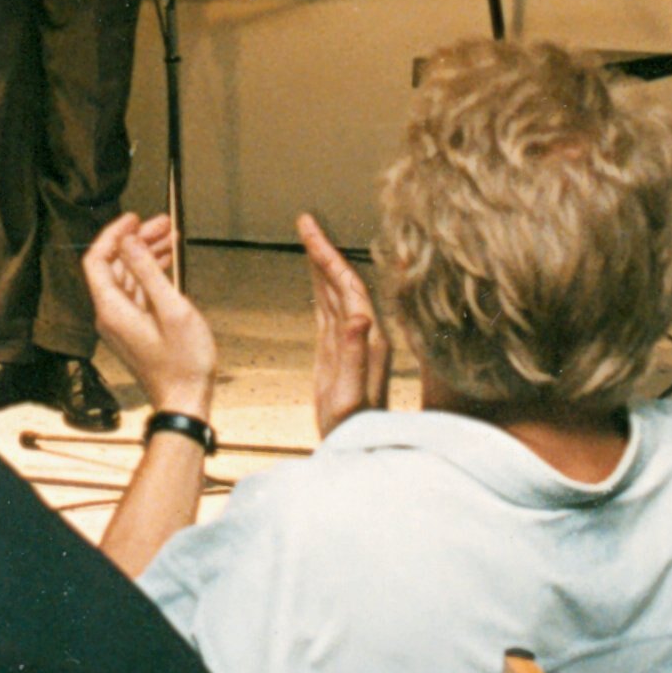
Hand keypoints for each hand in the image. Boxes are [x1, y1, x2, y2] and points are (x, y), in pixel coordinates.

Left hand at [82, 212, 216, 415]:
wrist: (184, 402)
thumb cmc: (183, 363)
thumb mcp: (171, 310)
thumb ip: (148, 272)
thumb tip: (129, 241)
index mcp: (111, 309)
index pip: (97, 260)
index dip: (113, 235)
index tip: (134, 218)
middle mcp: (110, 315)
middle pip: (114, 266)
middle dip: (137, 241)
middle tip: (163, 224)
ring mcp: (121, 323)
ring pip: (127, 277)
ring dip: (145, 255)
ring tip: (170, 236)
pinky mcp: (133, 329)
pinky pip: (136, 293)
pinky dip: (150, 274)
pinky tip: (168, 262)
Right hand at [299, 213, 389, 440]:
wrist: (356, 450)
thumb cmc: (353, 429)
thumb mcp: (351, 395)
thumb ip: (355, 356)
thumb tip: (359, 316)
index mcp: (367, 338)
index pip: (347, 285)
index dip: (328, 255)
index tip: (309, 230)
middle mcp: (364, 335)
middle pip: (342, 281)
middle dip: (323, 250)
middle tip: (304, 222)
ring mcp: (352, 342)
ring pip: (335, 292)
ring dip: (321, 264)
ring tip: (307, 239)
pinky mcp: (338, 351)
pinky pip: (328, 309)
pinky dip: (319, 287)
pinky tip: (314, 278)